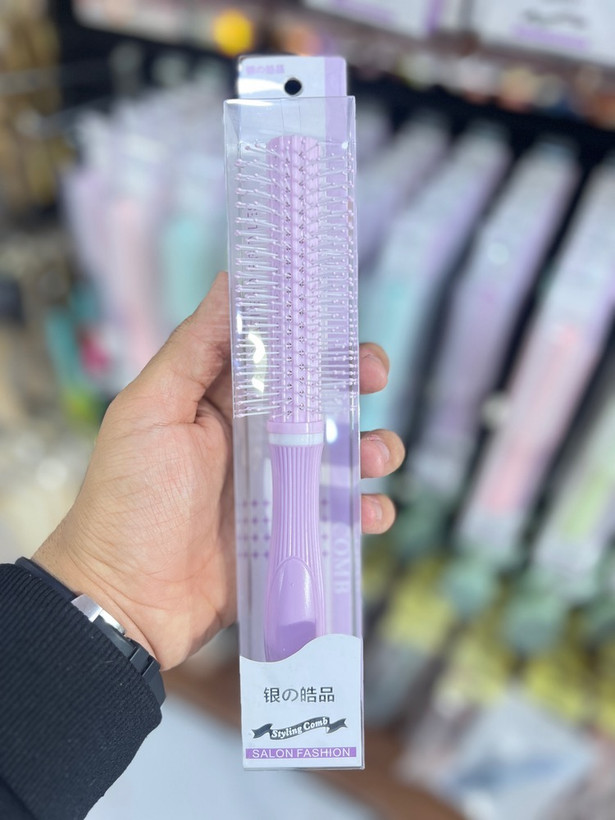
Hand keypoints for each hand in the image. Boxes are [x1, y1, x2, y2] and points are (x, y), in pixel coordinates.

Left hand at [34, 273, 403, 668]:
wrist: (127, 601)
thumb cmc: (130, 499)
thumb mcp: (151, 410)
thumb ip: (194, 348)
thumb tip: (230, 280)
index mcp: (222, 402)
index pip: (278, 356)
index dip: (315, 338)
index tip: (344, 326)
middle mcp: (254, 439)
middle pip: (319, 401)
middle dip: (356, 386)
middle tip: (374, 380)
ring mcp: (277, 487)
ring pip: (342, 455)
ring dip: (372, 448)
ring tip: (376, 458)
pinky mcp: (292, 534)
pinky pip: (342, 515)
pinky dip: (366, 510)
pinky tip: (369, 514)